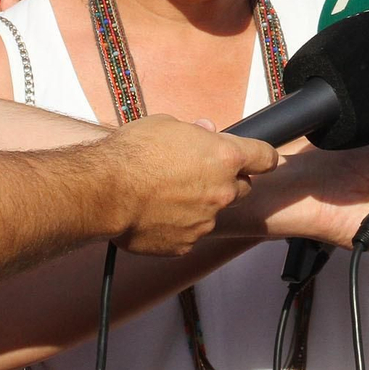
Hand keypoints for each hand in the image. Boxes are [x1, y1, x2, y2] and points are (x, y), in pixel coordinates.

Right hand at [102, 115, 279, 255]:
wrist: (104, 191)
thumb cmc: (132, 153)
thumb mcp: (167, 125)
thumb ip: (194, 132)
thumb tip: (205, 132)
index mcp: (225, 157)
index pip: (265, 158)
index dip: (263, 157)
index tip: (261, 160)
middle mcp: (222, 191)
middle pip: (243, 188)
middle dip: (227, 182)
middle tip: (199, 175)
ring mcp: (206, 221)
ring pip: (214, 213)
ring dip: (200, 205)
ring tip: (167, 195)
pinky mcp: (186, 244)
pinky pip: (190, 234)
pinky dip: (179, 226)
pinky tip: (156, 215)